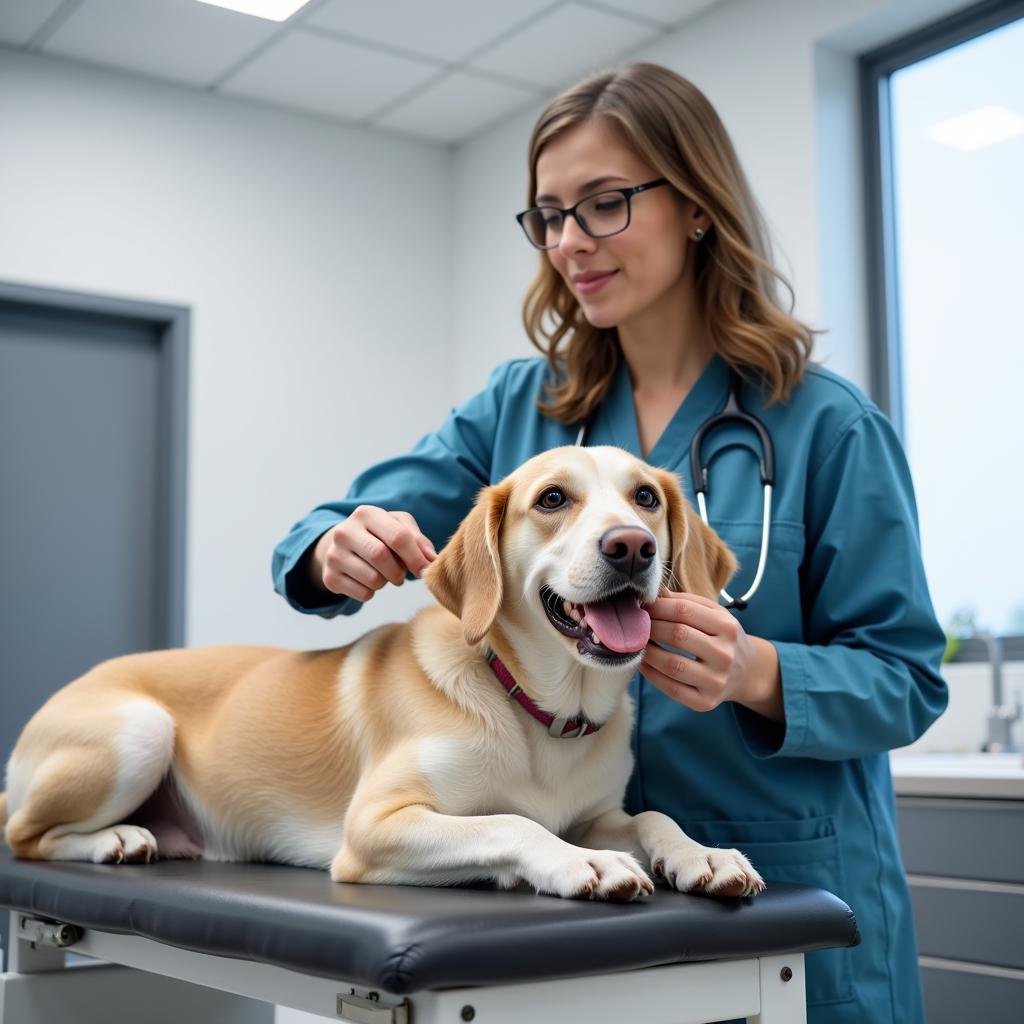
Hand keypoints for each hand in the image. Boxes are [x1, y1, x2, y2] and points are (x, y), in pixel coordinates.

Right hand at [312, 506, 435, 602]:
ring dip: (386, 582)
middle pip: (381, 557)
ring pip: (372, 579)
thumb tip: (431, 560)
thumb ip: (418, 540)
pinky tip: (367, 580)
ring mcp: (333, 554)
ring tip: (382, 573)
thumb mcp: (398, 526)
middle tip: (401, 574)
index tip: (425, 570)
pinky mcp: (329, 577)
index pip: (397, 536)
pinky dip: (372, 592)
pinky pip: (363, 594)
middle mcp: (344, 531)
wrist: (344, 544)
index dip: (415, 557)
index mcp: (365, 514)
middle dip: (398, 571)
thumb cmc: (379, 534)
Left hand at [639, 591, 780, 718]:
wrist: (747, 672)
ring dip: (647, 652)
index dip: (658, 607)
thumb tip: (654, 592)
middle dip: (650, 627)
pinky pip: (671, 688)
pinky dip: (651, 674)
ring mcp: (716, 680)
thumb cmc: (722, 637)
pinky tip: (643, 663)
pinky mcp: (706, 702)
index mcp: (727, 626)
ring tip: (637, 643)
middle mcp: (725, 654)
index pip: (684, 611)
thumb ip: (685, 602)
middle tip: (635, 623)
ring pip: (672, 665)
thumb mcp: (714, 614)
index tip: (642, 605)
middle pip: (677, 635)